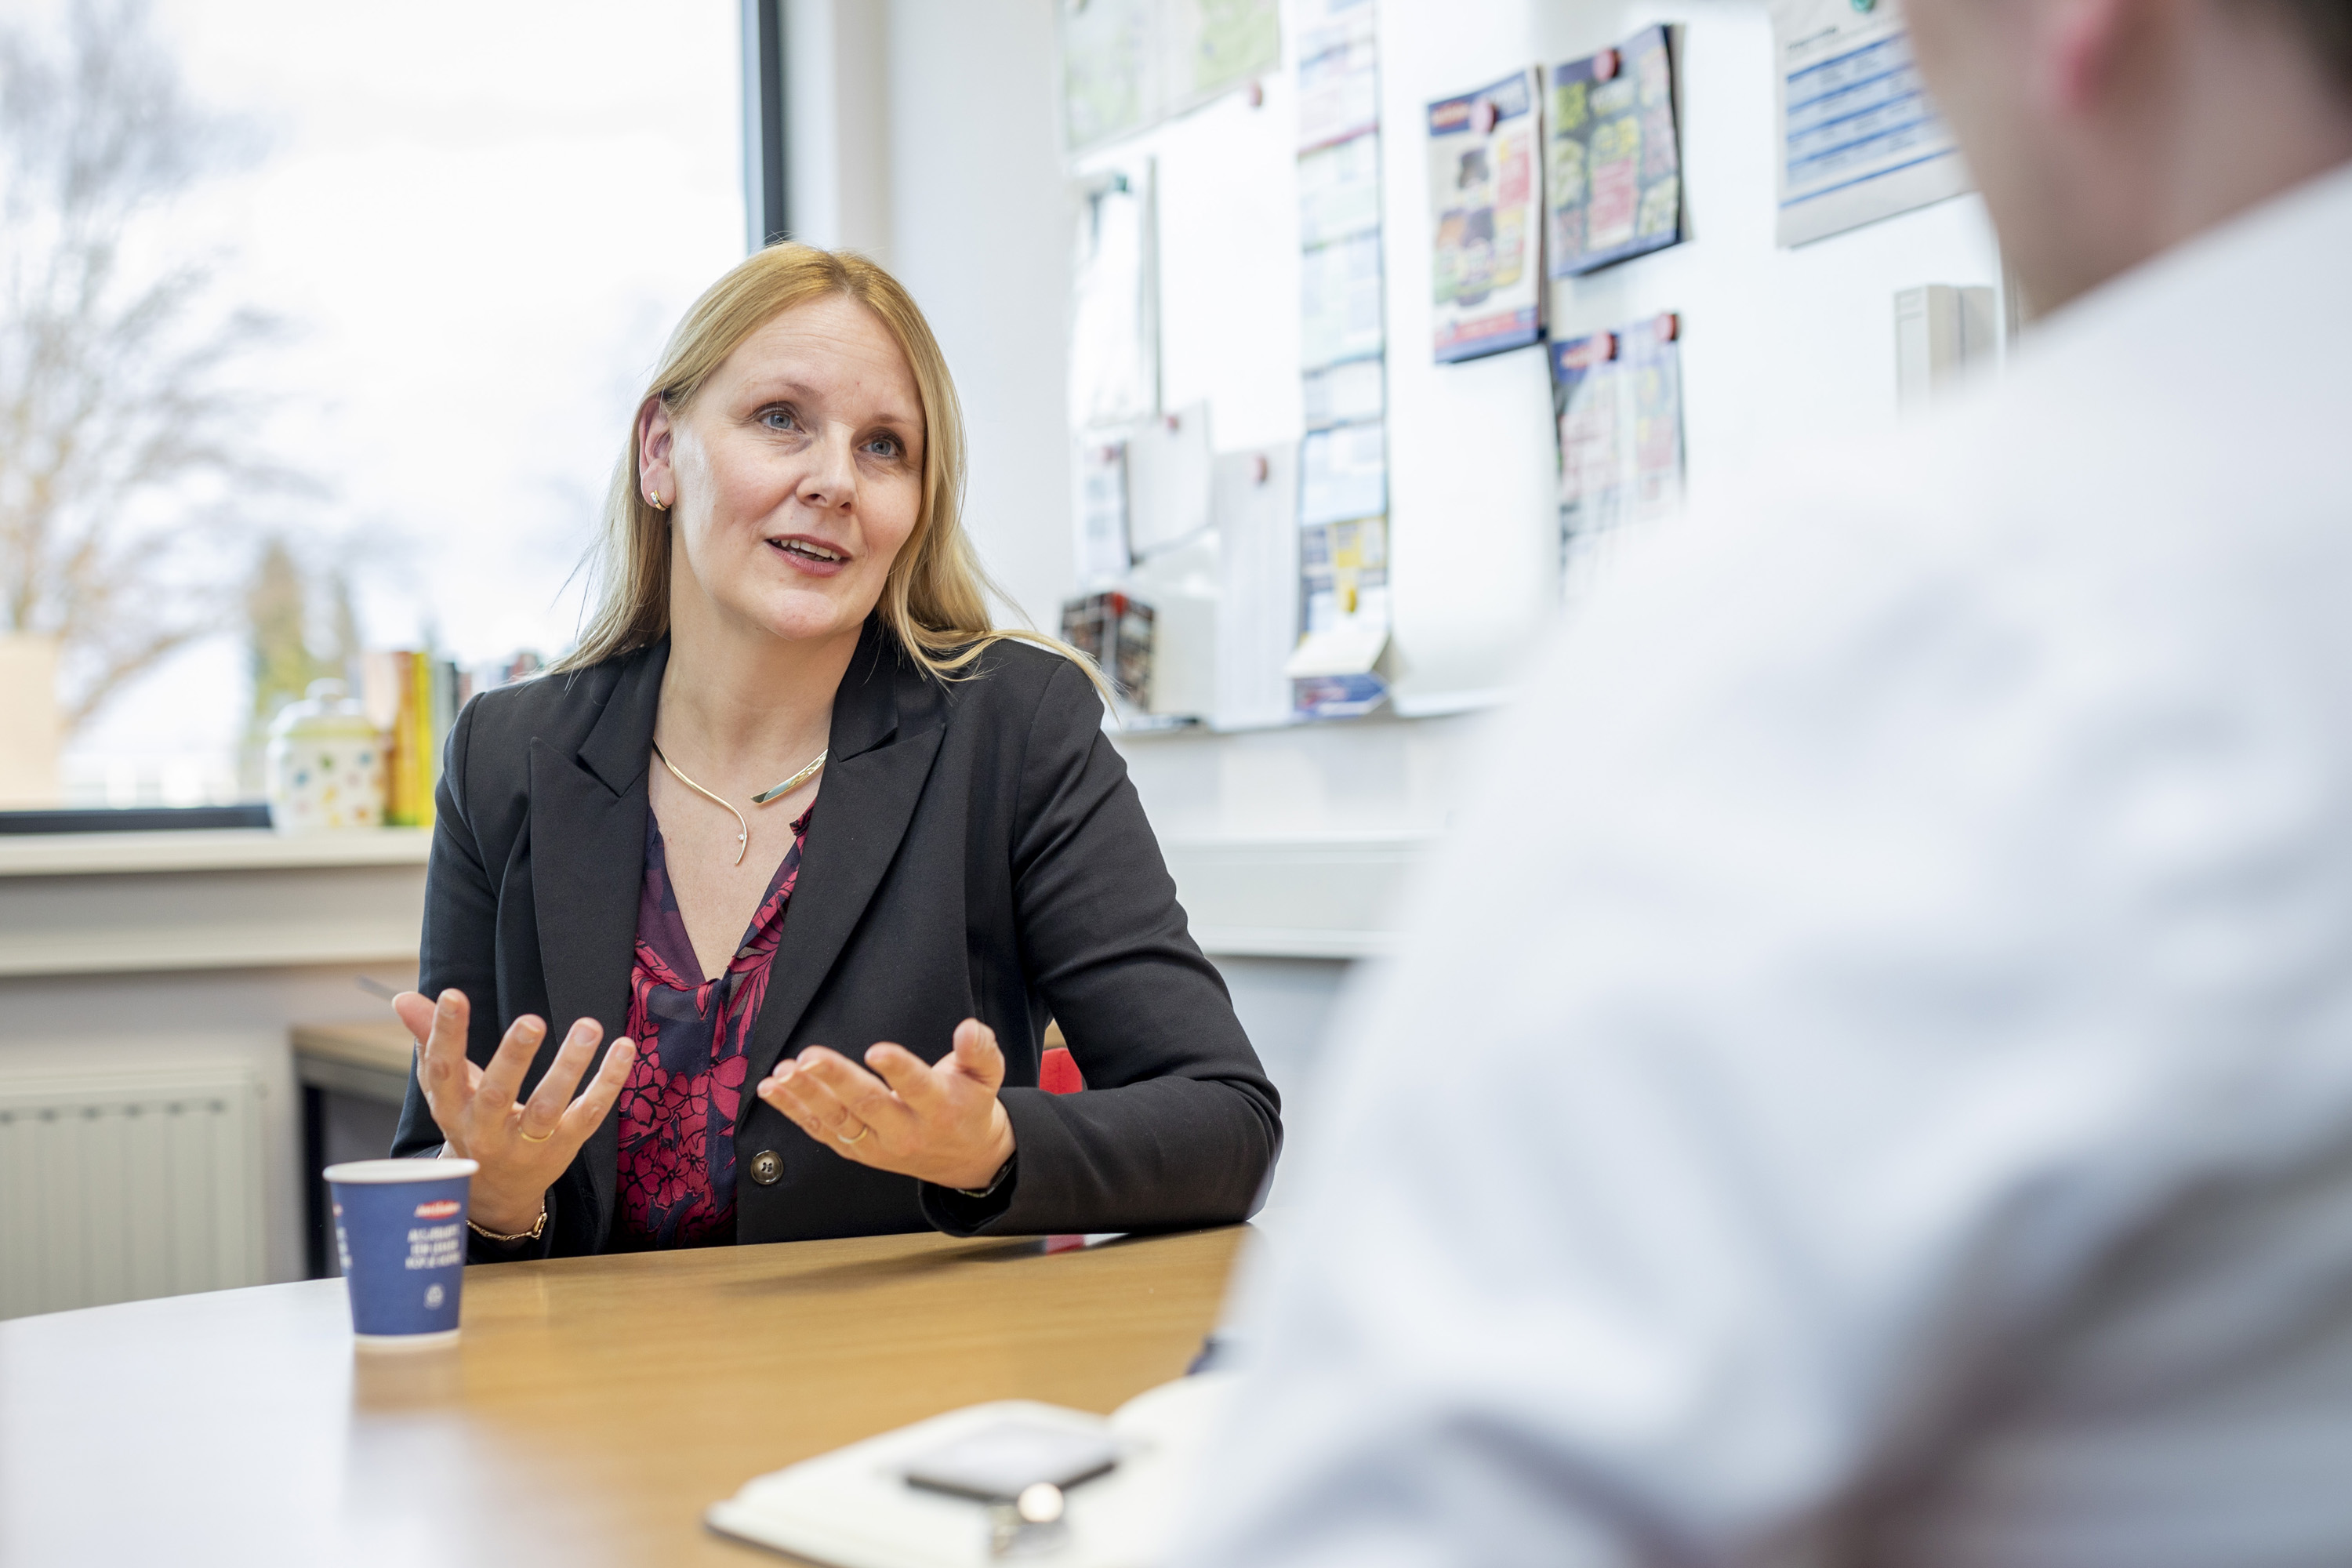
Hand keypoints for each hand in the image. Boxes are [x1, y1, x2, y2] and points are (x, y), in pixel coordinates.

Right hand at [392, 988, 636, 1233]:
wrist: (494, 1192)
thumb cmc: (470, 1122)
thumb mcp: (447, 1088)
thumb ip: (430, 1041)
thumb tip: (403, 998)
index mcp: (451, 1110)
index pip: (443, 1071)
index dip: (444, 1034)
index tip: (452, 995)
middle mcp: (485, 1131)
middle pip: (497, 1095)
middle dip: (513, 1058)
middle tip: (531, 1020)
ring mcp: (526, 1144)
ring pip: (547, 1107)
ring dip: (569, 1066)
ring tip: (588, 1025)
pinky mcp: (563, 1147)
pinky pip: (588, 1114)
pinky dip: (608, 1083)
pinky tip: (623, 1048)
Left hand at [758, 1018, 1015, 1190]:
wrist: (965, 1159)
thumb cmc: (970, 1106)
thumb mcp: (987, 1076)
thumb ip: (980, 1050)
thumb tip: (968, 1029)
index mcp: (940, 1108)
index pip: (918, 1087)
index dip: (898, 1069)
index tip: (877, 1050)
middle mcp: (906, 1131)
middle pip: (868, 1105)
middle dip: (836, 1079)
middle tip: (810, 1056)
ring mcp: (877, 1145)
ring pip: (837, 1120)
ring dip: (806, 1095)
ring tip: (784, 1071)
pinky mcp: (856, 1151)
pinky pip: (821, 1131)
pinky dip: (794, 1111)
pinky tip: (773, 1089)